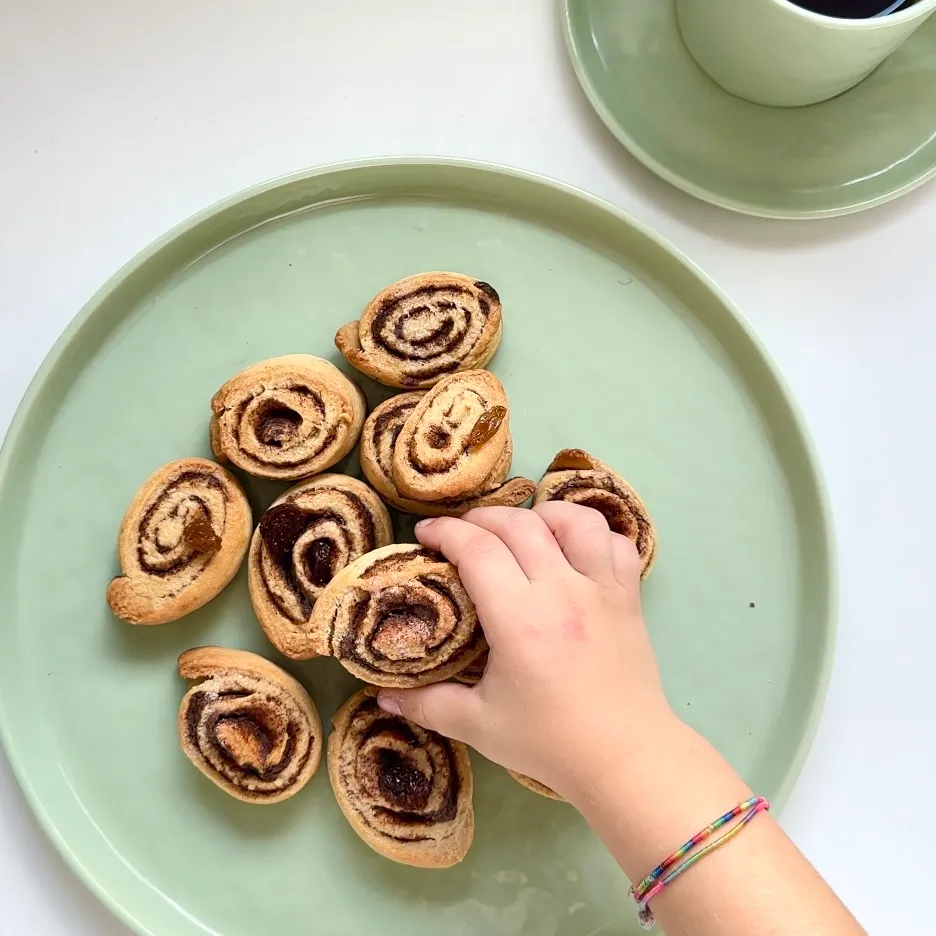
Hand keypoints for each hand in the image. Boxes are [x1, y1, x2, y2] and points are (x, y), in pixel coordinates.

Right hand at [377, 503, 674, 800]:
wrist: (624, 759)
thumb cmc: (549, 743)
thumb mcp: (478, 725)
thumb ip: (427, 705)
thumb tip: (382, 697)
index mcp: (520, 620)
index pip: (477, 549)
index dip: (446, 532)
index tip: (425, 536)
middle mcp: (562, 592)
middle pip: (518, 525)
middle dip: (480, 518)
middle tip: (460, 534)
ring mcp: (602, 589)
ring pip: (574, 521)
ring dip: (540, 515)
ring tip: (521, 531)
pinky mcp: (629, 596)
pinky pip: (617, 543)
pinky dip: (592, 534)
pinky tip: (572, 549)